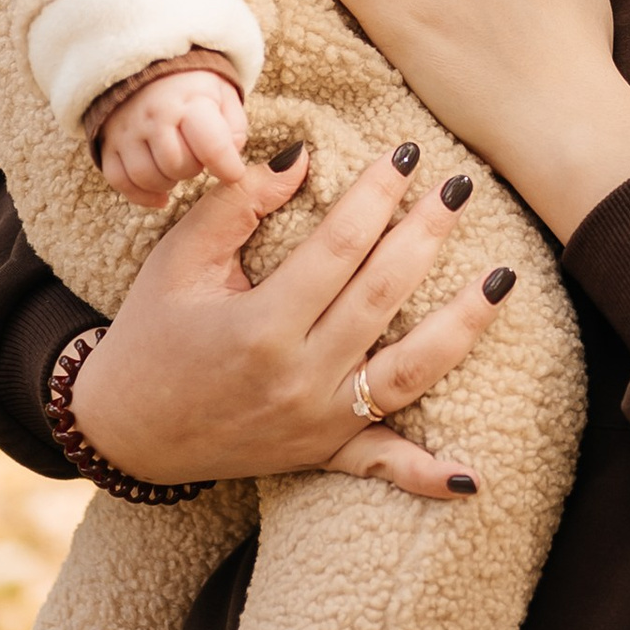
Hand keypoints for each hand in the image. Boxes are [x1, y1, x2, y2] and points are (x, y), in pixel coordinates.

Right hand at [67, 142, 517, 500]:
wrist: (124, 431)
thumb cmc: (151, 333)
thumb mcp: (179, 260)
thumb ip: (238, 205)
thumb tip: (302, 154)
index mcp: (258, 325)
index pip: (339, 247)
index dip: (377, 195)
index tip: (407, 152)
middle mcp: (296, 377)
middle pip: (383, 296)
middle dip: (428, 235)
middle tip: (462, 185)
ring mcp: (314, 422)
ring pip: (407, 373)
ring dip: (462, 325)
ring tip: (504, 277)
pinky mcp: (320, 453)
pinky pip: (381, 466)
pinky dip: (425, 474)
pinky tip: (472, 476)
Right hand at [97, 66, 251, 207]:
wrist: (146, 64)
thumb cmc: (192, 85)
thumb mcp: (223, 94)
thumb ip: (234, 127)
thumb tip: (230, 158)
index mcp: (189, 101)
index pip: (211, 146)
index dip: (228, 168)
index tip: (234, 174)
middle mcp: (154, 116)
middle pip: (177, 165)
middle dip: (194, 169)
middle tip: (197, 157)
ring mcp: (127, 130)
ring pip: (147, 177)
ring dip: (168, 182)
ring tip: (178, 168)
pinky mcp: (108, 142)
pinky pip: (120, 181)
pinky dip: (141, 194)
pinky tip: (160, 193)